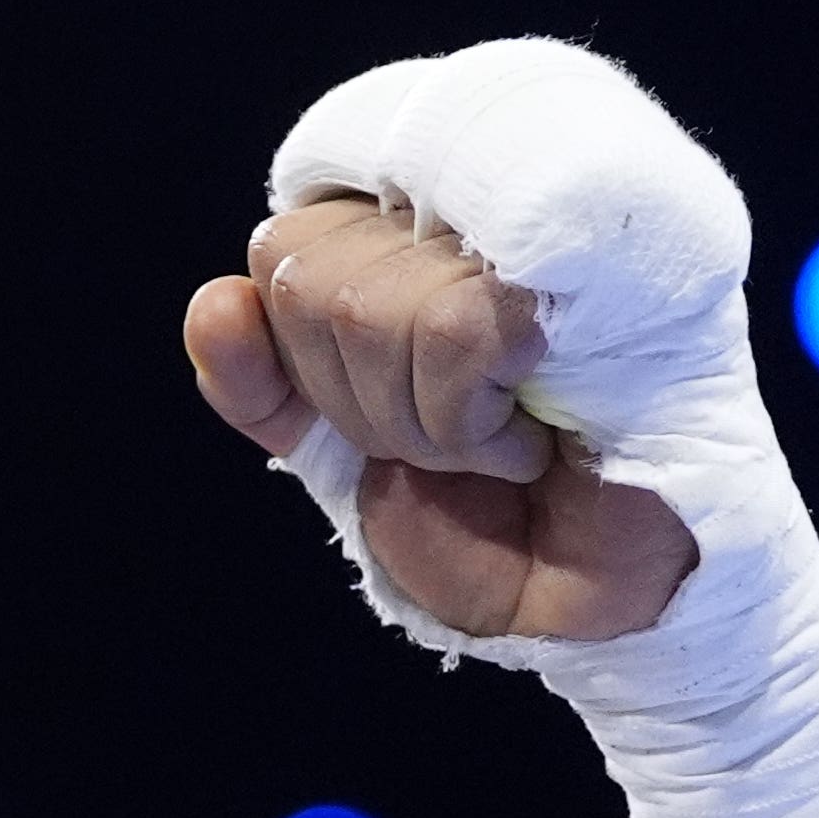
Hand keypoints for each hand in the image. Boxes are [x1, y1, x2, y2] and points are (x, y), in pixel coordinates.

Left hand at [185, 196, 699, 641]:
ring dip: (417, 420)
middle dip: (357, 402)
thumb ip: (263, 382)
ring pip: (369, 304)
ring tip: (493, 439)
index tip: (362, 426)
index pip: (280, 251)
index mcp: (408, 238)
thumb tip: (217, 301)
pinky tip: (524, 440)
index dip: (296, 360)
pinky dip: (467, 420)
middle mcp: (471, 213)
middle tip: (446, 440)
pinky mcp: (587, 280)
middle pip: (307, 275)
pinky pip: (452, 327)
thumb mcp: (338, 451)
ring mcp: (533, 238)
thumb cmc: (484, 518)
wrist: (601, 604)